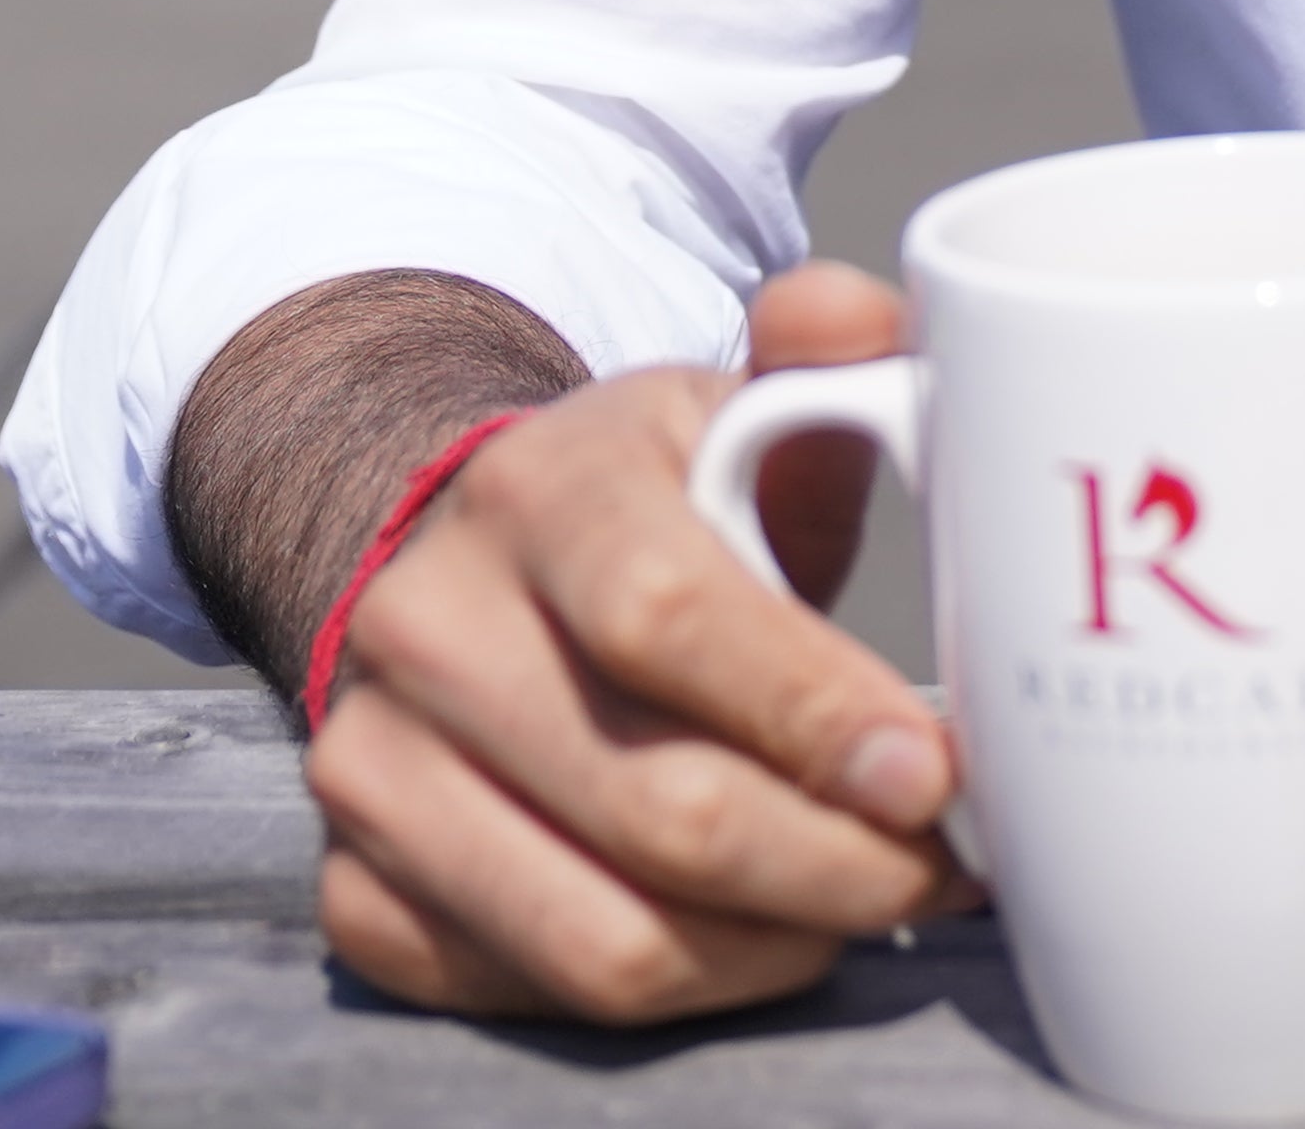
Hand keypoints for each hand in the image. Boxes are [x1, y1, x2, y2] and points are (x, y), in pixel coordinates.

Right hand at [306, 264, 970, 1021]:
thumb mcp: (735, 406)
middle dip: (838, 861)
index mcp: (536, 490)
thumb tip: (866, 316)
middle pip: (658, 804)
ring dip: (775, 945)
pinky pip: (538, 988)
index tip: (934, 772)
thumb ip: (824, 355)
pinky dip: (681, 985)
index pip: (668, 617)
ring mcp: (374, 766)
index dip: (811, 710)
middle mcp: (427, 628)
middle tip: (945, 867)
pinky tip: (764, 933)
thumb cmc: (653, 501)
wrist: (462, 566)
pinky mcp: (358, 885)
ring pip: (606, 934)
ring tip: (871, 904)